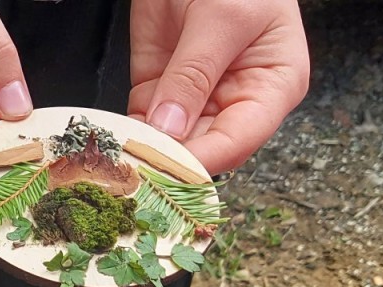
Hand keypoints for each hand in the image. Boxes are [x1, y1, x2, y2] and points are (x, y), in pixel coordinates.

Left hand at [128, 0, 309, 175]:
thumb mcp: (221, 18)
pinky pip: (142, 122)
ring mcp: (195, 97)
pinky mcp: (158, 87)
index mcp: (273, 86)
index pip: (239, 140)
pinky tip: (109, 143)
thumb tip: (171, 128)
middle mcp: (236, 99)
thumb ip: (195, 72)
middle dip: (169, 162)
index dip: (204, 160)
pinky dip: (125, 133)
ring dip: (143, 153)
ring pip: (169, 142)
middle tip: (134, 171)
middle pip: (203, 149)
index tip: (168, 170)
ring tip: (117, 163)